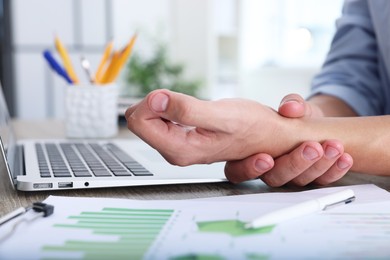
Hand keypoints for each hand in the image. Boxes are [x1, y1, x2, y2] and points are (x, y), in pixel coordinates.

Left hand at [125, 89, 293, 165]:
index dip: (150, 101)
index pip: (139, 122)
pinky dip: (168, 107)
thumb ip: (186, 110)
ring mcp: (178, 146)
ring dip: (163, 103)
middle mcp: (175, 151)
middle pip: (140, 121)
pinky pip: (160, 119)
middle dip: (155, 102)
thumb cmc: (253, 127)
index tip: (170, 95)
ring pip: (149, 119)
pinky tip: (186, 107)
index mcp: (180, 149)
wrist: (269, 137)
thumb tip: (155, 100)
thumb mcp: (222, 115)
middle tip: (181, 98)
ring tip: (188, 103)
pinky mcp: (182, 139)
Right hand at [225, 94, 352, 186]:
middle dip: (295, 164)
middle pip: (274, 178)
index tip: (266, 158)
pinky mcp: (311, 179)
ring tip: (334, 147)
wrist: (314, 123)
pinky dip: (335, 170)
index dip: (250, 168)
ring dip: (319, 166)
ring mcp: (290, 177)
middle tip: (312, 148)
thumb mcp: (292, 106)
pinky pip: (321, 181)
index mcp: (250, 154)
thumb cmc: (293, 117)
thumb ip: (291, 105)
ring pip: (300, 181)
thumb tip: (290, 109)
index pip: (238, 171)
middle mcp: (268, 170)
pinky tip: (344, 158)